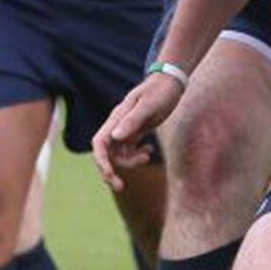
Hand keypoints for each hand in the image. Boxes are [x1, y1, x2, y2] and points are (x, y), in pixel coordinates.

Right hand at [91, 71, 184, 185]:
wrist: (171, 82)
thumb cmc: (161, 90)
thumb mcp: (149, 105)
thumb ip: (132, 120)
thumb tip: (115, 137)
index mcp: (117, 118)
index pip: (99, 143)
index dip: (101, 161)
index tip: (109, 176)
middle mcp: (118, 125)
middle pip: (106, 154)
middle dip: (110, 171)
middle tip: (119, 187)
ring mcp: (126, 129)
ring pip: (119, 154)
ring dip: (130, 162)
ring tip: (147, 155)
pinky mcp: (136, 131)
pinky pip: (130, 150)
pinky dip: (138, 155)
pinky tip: (150, 150)